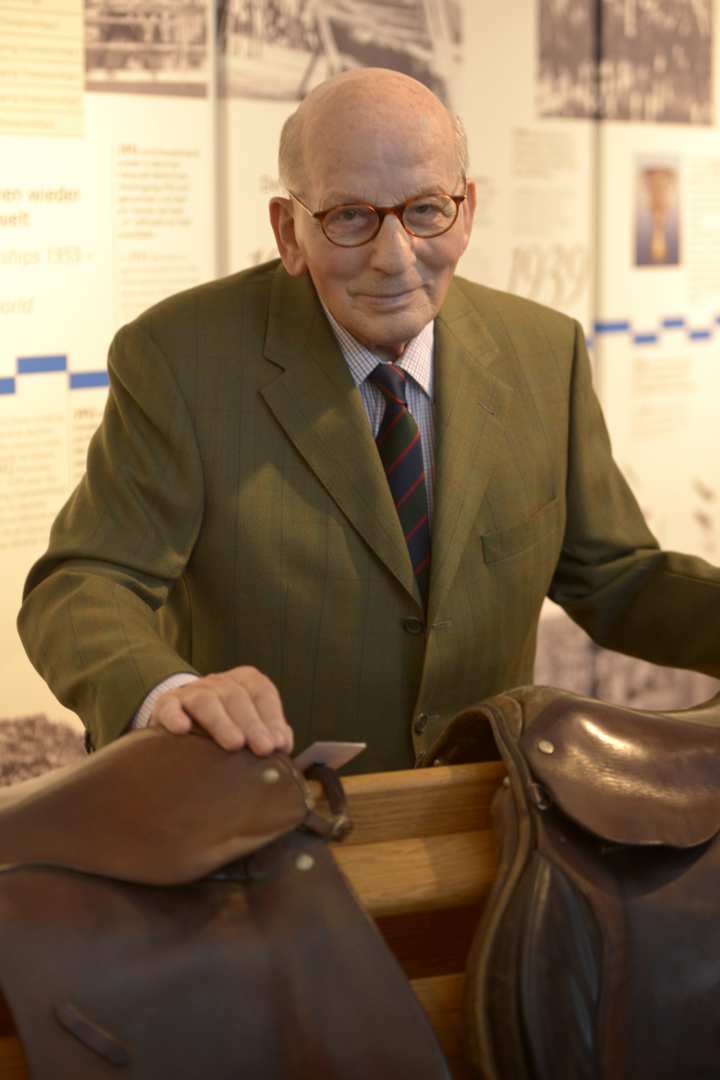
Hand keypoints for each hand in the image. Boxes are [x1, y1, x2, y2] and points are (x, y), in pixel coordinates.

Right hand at [149, 666, 293, 754]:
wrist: (180, 716)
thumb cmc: (224, 724)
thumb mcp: (248, 724)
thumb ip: (268, 732)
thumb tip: (282, 744)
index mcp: (243, 682)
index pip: (262, 692)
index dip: (273, 718)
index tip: (279, 744)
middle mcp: (218, 682)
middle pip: (237, 697)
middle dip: (253, 724)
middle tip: (264, 749)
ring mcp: (190, 692)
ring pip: (206, 701)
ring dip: (222, 722)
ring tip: (235, 744)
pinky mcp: (165, 705)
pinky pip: (169, 707)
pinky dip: (175, 717)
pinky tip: (182, 730)